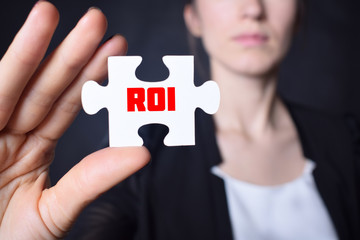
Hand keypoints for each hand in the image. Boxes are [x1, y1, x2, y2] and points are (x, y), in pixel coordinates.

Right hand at [0, 1, 149, 238]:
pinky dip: (5, 72)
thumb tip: (141, 153)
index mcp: (32, 149)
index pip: (68, 104)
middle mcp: (8, 134)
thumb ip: (92, 179)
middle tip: (96, 22)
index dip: (91, 76)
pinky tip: (21, 46)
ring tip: (48, 14)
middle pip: (43, 86)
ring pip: (11, 85)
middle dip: (69, 53)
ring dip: (30, 49)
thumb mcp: (55, 210)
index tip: (115, 50)